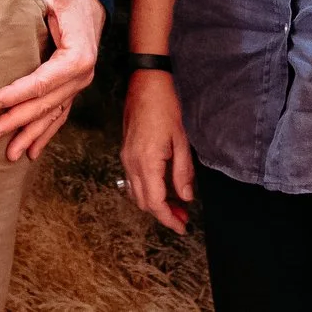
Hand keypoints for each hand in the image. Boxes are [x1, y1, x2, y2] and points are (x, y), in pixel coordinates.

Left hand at [0, 0, 103, 161]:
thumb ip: (32, 12)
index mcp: (78, 56)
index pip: (42, 82)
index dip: (15, 95)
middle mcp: (82, 75)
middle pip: (46, 104)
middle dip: (17, 121)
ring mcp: (79, 85)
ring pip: (53, 115)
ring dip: (31, 135)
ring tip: (10, 154)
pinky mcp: (73, 87)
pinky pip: (60, 114)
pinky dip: (46, 133)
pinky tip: (32, 150)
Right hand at [120, 69, 196, 232]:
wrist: (145, 83)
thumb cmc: (165, 107)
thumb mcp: (181, 140)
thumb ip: (182, 172)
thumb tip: (186, 197)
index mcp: (146, 162)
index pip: (155, 202)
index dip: (168, 219)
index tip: (182, 228)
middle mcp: (131, 163)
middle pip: (143, 202)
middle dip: (163, 214)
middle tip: (183, 217)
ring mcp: (126, 158)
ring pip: (136, 193)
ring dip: (154, 203)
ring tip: (175, 205)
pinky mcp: (126, 152)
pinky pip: (133, 181)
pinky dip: (147, 191)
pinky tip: (162, 187)